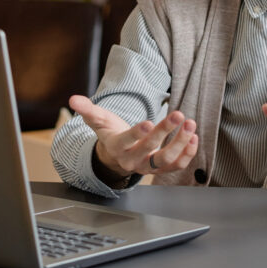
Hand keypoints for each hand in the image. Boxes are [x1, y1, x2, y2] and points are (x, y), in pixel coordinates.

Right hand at [68, 95, 198, 179]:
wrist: (117, 155)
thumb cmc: (110, 133)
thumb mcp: (98, 120)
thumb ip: (87, 110)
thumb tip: (73, 99)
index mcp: (117, 147)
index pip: (127, 141)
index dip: (138, 133)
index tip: (150, 122)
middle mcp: (133, 160)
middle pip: (151, 150)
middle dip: (165, 132)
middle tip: (178, 114)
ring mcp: (148, 166)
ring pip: (166, 160)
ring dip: (181, 143)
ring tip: (190, 124)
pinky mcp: (160, 168)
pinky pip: (176, 165)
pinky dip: (187, 154)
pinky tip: (194, 137)